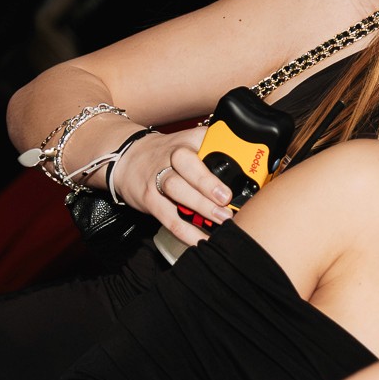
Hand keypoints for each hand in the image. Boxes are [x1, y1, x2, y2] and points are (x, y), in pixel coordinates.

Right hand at [109, 126, 232, 246]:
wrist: (125, 158)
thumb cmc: (167, 154)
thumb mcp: (188, 142)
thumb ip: (215, 149)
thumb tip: (253, 163)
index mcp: (186, 141)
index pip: (204, 140)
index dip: (221, 151)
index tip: (241, 166)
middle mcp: (170, 156)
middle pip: (186, 165)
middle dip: (207, 182)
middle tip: (227, 198)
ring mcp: (156, 178)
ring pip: (176, 189)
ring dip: (200, 206)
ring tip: (222, 220)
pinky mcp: (148, 200)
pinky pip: (168, 217)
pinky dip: (186, 231)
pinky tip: (202, 240)